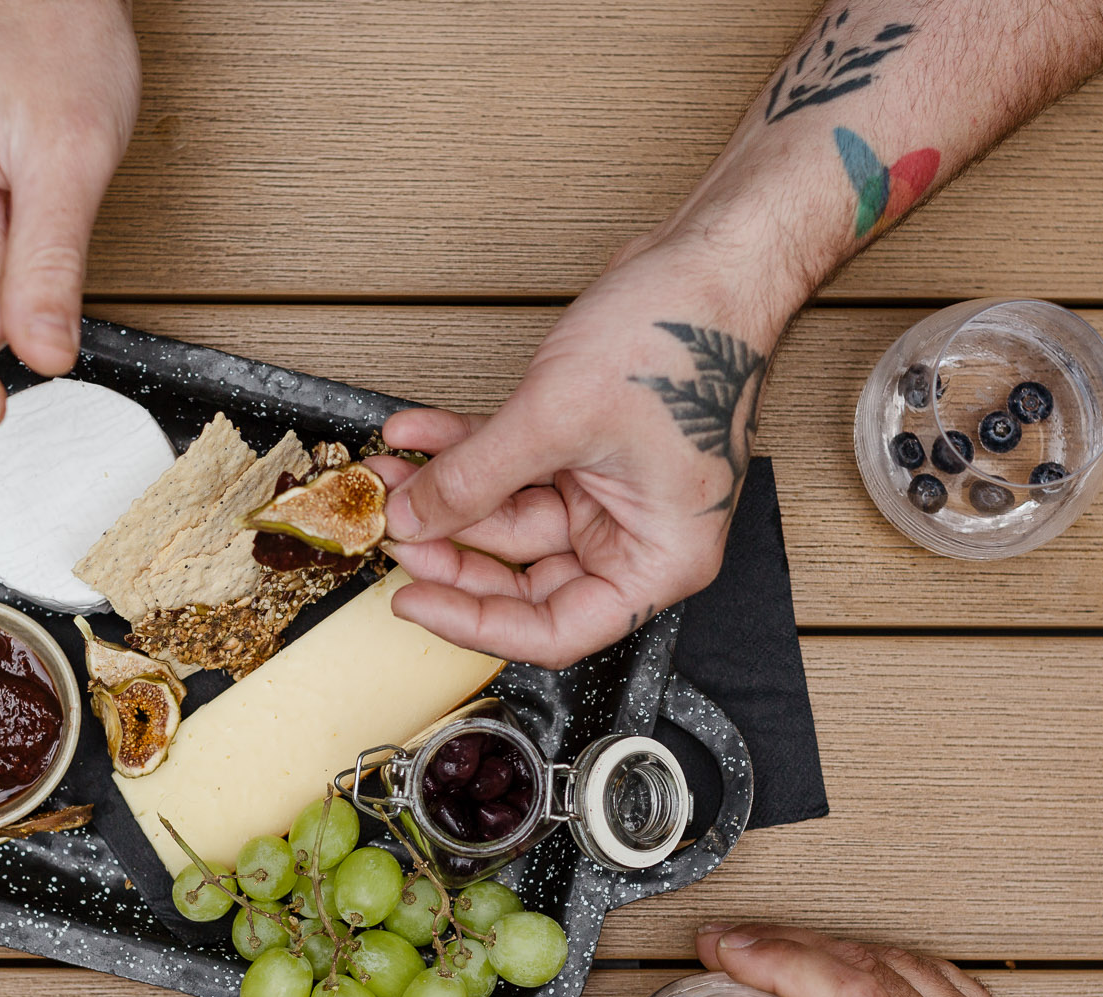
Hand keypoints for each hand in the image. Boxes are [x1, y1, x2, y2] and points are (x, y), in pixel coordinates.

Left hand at [371, 237, 789, 667]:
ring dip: (446, 491)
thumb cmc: (683, 338)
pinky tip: (416, 434)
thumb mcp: (556, 419)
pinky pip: (512, 468)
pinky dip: (464, 452)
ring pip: (508, 518)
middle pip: (525, 578)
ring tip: (389, 469)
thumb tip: (412, 519)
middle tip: (393, 527)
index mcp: (659, 560)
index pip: (555, 630)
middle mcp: (637, 536)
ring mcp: (610, 493)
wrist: (714, 259)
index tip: (413, 599)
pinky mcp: (586, 450)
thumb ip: (474, 479)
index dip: (475, 623)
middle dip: (451, 550)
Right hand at [685, 927, 1102, 996]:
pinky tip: (874, 977)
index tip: (723, 950)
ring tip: (785, 955)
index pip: (841, 992)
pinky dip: (892, 965)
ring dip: (837, 947)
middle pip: (864, 962)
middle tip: (729, 947)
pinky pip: (947, 980)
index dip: (773, 958)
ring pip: (908, 963)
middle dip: (786, 943)